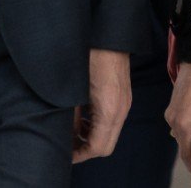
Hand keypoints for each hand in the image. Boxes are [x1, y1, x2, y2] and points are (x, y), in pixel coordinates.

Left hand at [72, 48, 131, 162]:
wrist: (108, 35)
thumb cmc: (89, 56)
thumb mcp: (75, 88)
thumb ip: (73, 114)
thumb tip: (68, 132)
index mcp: (109, 110)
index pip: (98, 147)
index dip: (80, 154)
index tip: (66, 155)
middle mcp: (121, 110)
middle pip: (106, 145)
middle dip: (86, 150)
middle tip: (68, 148)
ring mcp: (124, 104)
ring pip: (110, 134)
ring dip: (92, 138)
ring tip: (72, 134)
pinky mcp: (123, 97)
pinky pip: (112, 121)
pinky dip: (98, 126)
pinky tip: (83, 118)